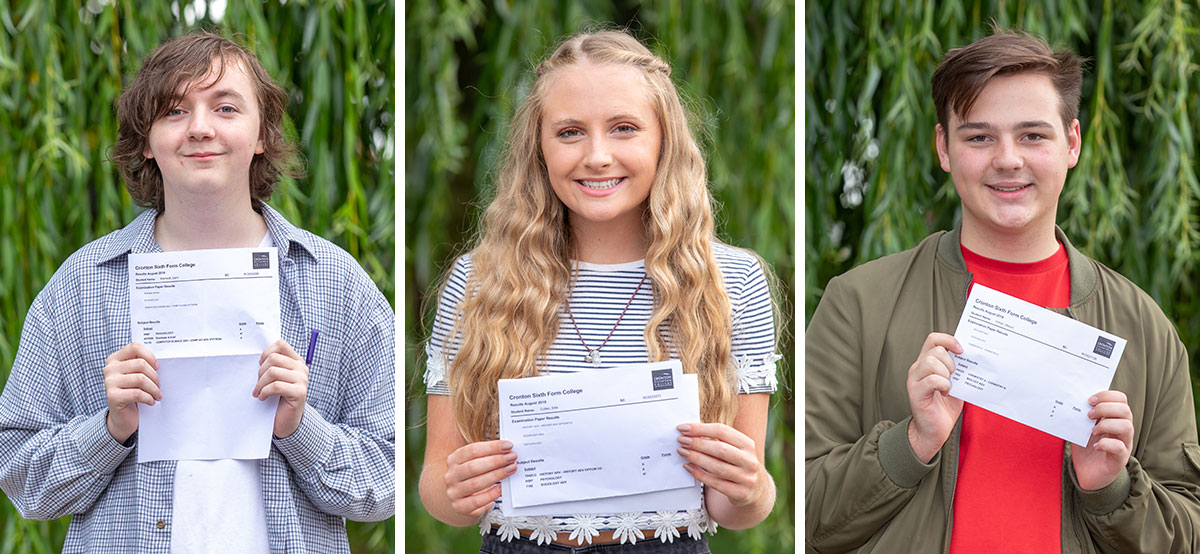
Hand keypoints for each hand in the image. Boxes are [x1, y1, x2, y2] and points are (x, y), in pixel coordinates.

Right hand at [103, 342, 160, 443]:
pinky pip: (137, 393)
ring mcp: (109, 382)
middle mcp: (109, 368)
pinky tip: (151, 402)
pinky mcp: (112, 396)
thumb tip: (164, 358)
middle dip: (154, 376)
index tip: (157, 366)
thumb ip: (143, 365)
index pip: (134, 347)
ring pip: (140, 379)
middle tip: (159, 386)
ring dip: (154, 389)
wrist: (123, 417)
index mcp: (115, 359)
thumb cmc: (134, 392)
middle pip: (140, 364)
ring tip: (157, 395)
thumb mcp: (137, 376)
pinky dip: (148, 398)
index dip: (149, 355)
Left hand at [253, 340, 308, 437]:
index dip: (267, 352)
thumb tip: (258, 357)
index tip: (260, 364)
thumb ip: (273, 366)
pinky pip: (276, 386)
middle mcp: (301, 368)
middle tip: (257, 384)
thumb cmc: (278, 398)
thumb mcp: (276, 378)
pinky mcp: (299, 392)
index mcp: (296, 361)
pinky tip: (262, 397)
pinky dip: (265, 392)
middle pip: (274, 358)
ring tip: (258, 392)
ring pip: (273, 372)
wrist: (287, 420)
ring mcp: (302, 380)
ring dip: (260, 383)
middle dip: (260, 371)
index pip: (281, 345)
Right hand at [443, 440, 517, 519]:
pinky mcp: (460, 507)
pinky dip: (491, 494)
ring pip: (475, 484)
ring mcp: (454, 493)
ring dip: (496, 475)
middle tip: (512, 457)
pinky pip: (477, 501)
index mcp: (453, 460)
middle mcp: (451, 476)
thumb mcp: (476, 463)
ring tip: (511, 469)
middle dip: (496, 461)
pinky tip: (502, 488)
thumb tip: (508, 451)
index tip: (508, 445)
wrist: (463, 498)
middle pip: (473, 467)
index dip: (491, 447)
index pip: (471, 450)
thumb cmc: (474, 476)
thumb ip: (488, 456)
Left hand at [676, 422, 767, 506]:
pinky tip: (689, 467)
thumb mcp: (736, 449)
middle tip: (681, 440)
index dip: (700, 428)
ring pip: (716, 467)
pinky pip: (715, 483)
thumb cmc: (738, 464)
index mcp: (748, 445)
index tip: (683, 428)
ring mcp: (746, 478)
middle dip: (697, 443)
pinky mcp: (740, 493)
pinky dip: (699, 474)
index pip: (722, 431)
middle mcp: (749, 461)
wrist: (756, 490)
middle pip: (720, 449)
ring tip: (682, 452)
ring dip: (696, 458)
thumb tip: (690, 432)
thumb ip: (718, 440)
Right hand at [906, 332, 963, 462]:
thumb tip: (975, 357)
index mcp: (926, 362)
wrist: (933, 431)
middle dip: (951, 362)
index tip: (961, 350)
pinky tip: (945, 394)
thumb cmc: (944, 407)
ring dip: (946, 374)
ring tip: (948, 386)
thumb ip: (958, 369)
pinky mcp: (915, 392)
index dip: (949, 339)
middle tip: (954, 377)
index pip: (933, 339)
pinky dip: (944, 385)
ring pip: (932, 362)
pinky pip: (932, 380)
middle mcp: (918, 368)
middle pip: (936, 350)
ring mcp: (914, 379)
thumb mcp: (955, 383)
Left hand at [1072, 390, 1133, 489]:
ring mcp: (1124, 444)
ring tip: (1092, 431)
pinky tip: (1095, 446)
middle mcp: (1123, 430)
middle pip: (1125, 410)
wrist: (1087, 474)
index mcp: (1114, 418)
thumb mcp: (1082, 428)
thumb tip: (1072, 401)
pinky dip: (1105, 444)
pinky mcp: (1120, 459)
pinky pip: (1119, 447)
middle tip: (1089, 415)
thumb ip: (1081, 416)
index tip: (1089, 400)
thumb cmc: (1086, 448)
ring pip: (1127, 426)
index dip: (1107, 395)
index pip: (1121, 399)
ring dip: (1106, 425)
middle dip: (1105, 409)